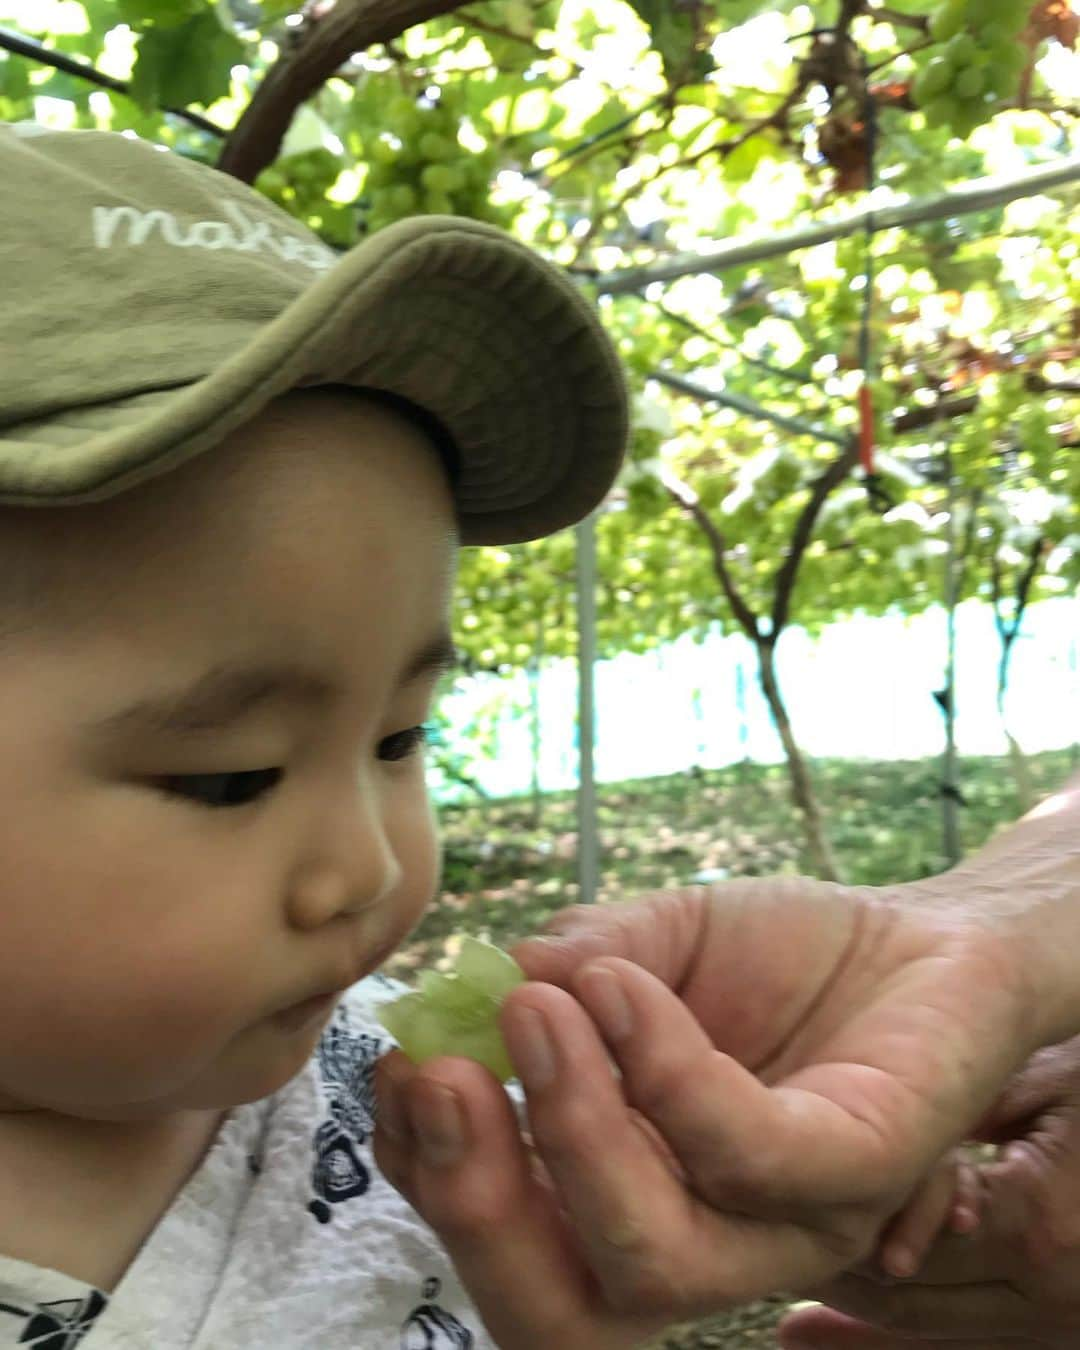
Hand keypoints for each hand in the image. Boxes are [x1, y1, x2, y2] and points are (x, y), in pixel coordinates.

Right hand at [373, 876, 1038, 1348]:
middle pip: (559, 1309)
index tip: (395, 1064)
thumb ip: (576, 961)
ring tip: (534, 1009)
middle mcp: (701, 1237)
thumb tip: (490, 978)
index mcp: (631, 1198)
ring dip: (568, 1127)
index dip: (430, 1174)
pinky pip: (745, 1152)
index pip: (509, 1242)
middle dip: (476, 1198)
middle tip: (439, 1073)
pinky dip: (661, 1066)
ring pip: (650, 1256)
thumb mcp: (650, 942)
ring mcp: (782, 1224)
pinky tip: (618, 984)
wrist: (924, 933)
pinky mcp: (858, 1173)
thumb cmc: (777, 955)